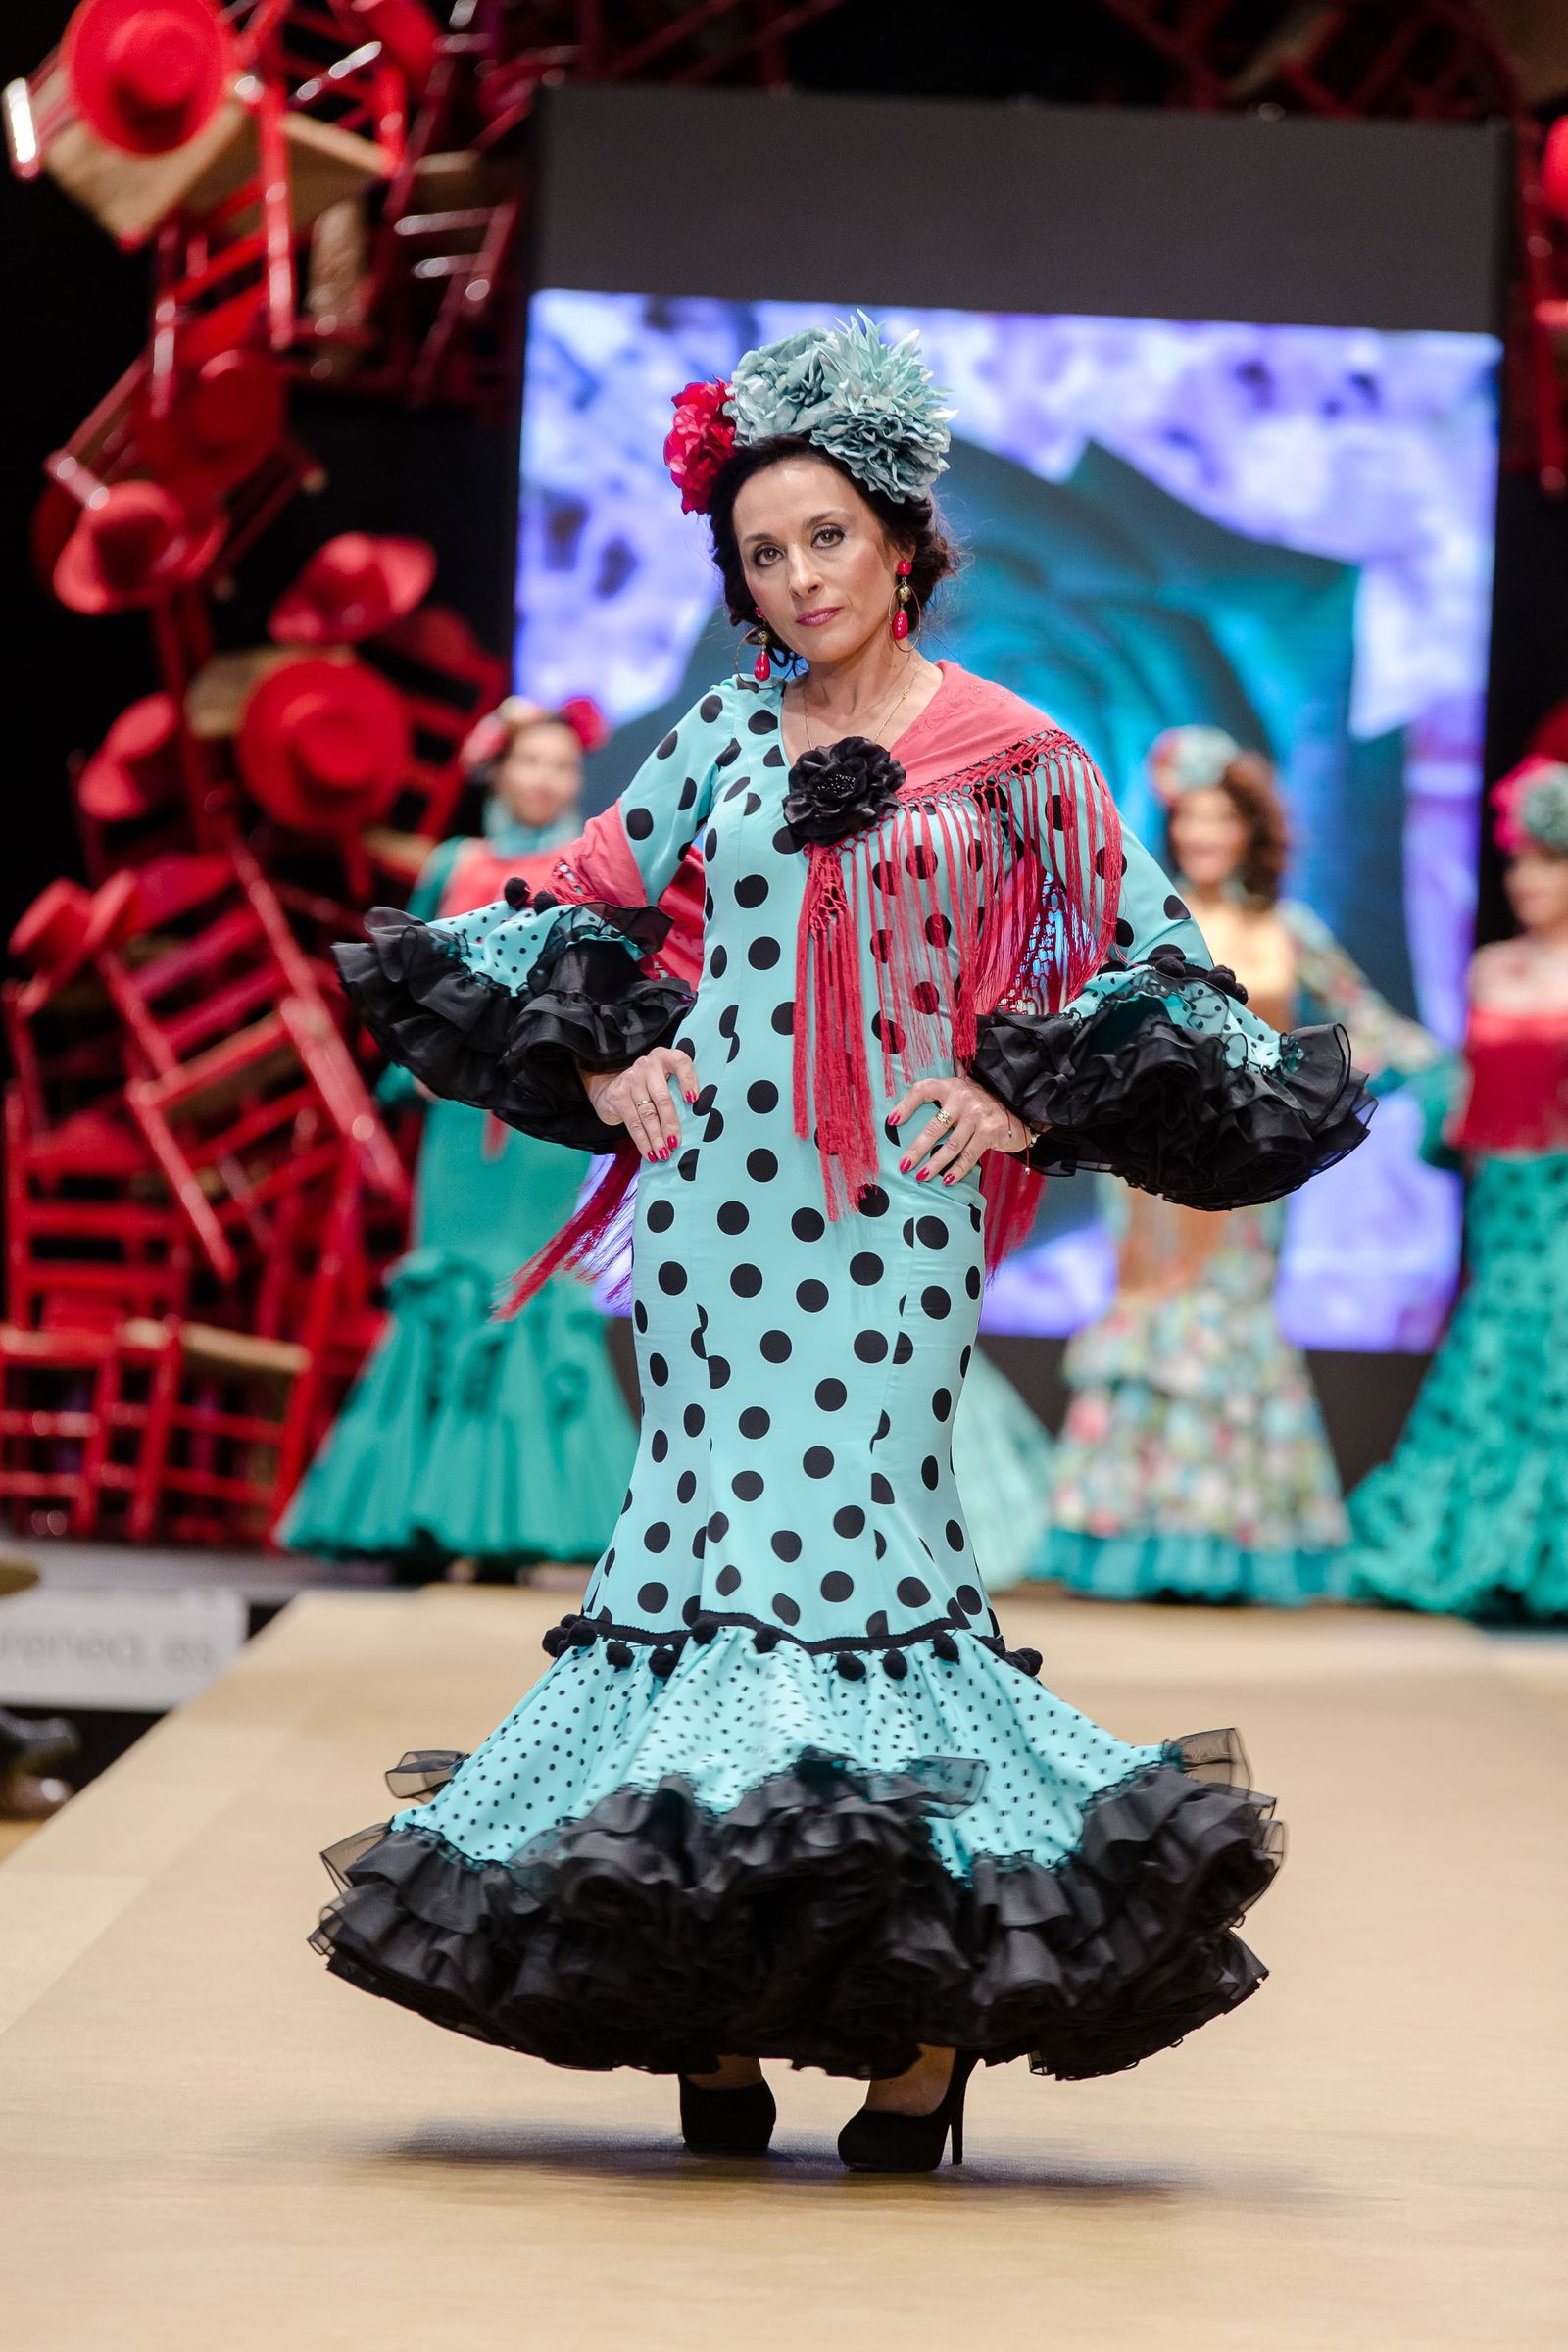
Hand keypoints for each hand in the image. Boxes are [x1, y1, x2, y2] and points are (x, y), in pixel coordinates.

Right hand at [582, 1045, 699, 1161]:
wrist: (618, 1084)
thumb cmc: (654, 1085)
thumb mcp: (669, 1079)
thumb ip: (681, 1090)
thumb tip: (699, 1120)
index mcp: (666, 1058)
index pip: (681, 1063)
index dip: (688, 1081)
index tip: (693, 1100)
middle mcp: (648, 1065)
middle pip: (662, 1098)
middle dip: (670, 1124)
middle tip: (676, 1143)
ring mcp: (631, 1079)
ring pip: (647, 1114)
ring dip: (656, 1138)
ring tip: (664, 1154)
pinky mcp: (618, 1095)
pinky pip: (633, 1123)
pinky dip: (642, 1141)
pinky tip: (650, 1153)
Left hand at [888, 1073, 1036, 1184]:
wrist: (1017, 1108)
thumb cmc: (980, 1105)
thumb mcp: (960, 1095)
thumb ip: (940, 1100)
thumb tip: (903, 1117)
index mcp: (951, 1086)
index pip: (922, 1090)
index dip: (905, 1105)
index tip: (892, 1122)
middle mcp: (963, 1098)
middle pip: (934, 1127)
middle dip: (916, 1149)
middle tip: (904, 1166)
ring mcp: (978, 1115)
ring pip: (950, 1145)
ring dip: (934, 1164)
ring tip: (921, 1176)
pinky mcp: (990, 1131)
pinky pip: (969, 1155)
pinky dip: (957, 1169)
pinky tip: (946, 1179)